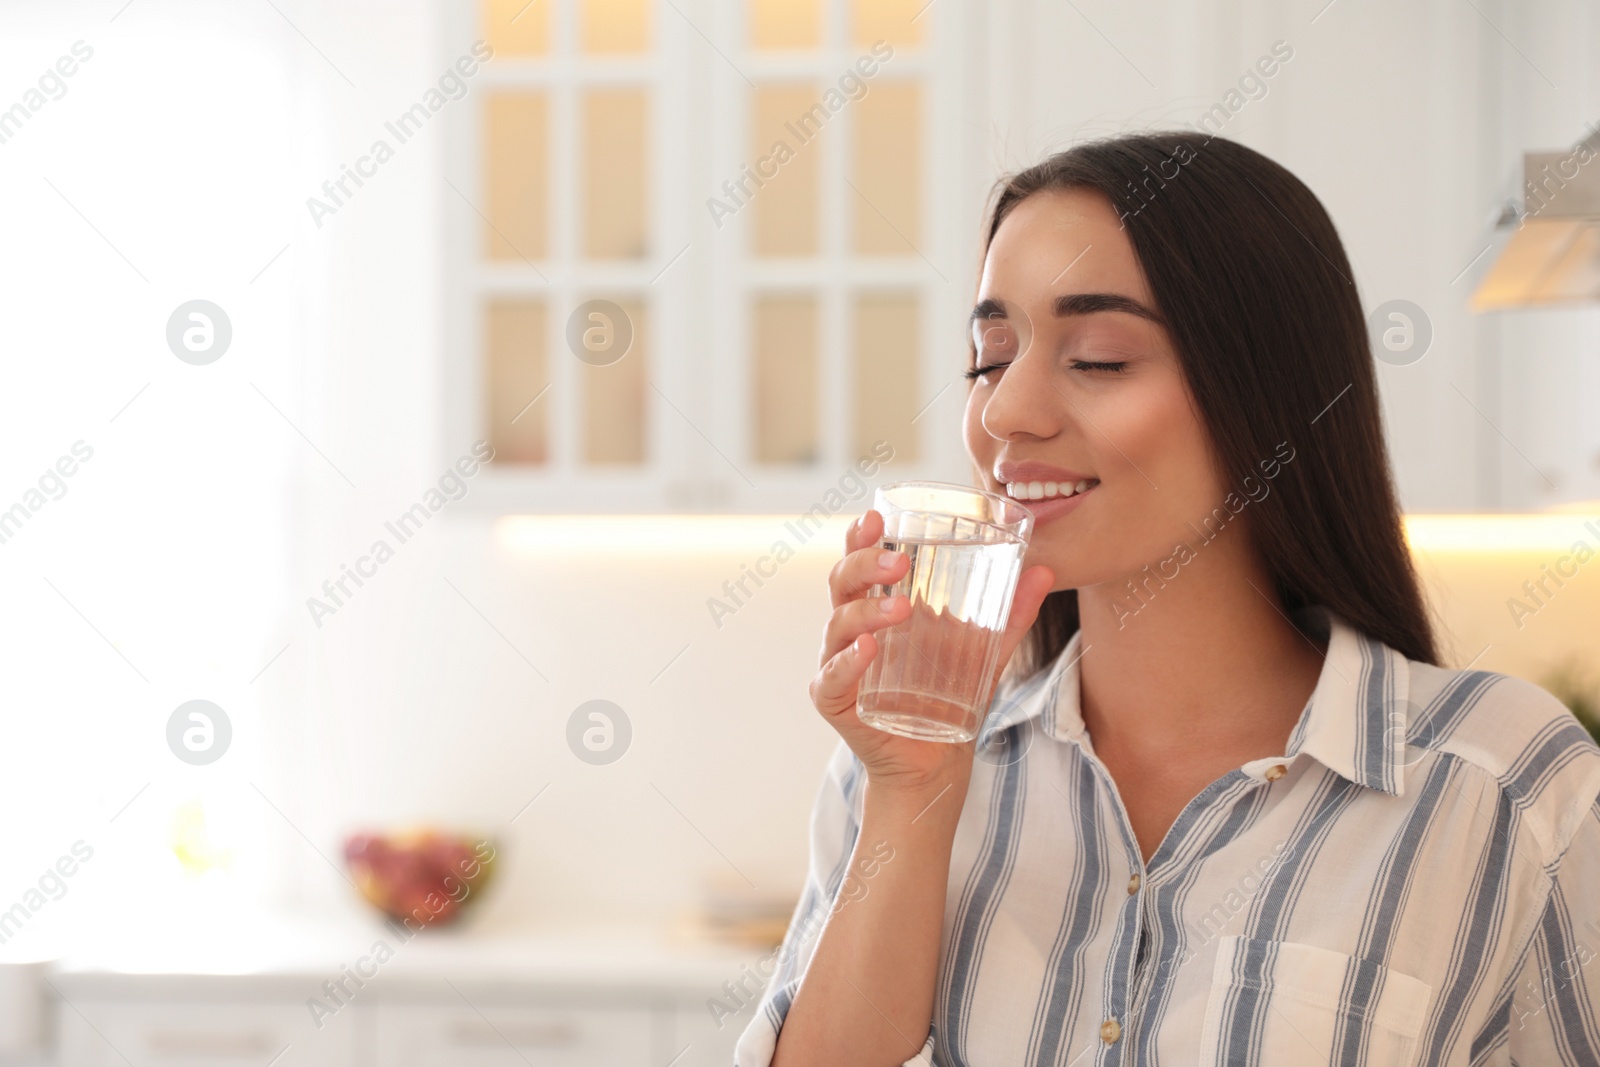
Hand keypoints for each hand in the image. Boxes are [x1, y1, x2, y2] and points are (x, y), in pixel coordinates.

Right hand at [807, 508, 1055, 796]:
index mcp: (876, 608)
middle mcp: (849, 630)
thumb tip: (1043, 571)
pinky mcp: (834, 702)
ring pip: (837, 625)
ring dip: (865, 612)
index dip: (861, 537)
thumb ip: (1009, 615)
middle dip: (863, 564)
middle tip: (897, 560)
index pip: (860, 562)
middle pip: (841, 584)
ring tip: (899, 607)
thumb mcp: (984, 652)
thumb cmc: (947, 697)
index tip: (877, 514)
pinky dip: (846, 662)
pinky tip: (866, 650)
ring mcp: (838, 664)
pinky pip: (831, 677)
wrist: (935, 762)